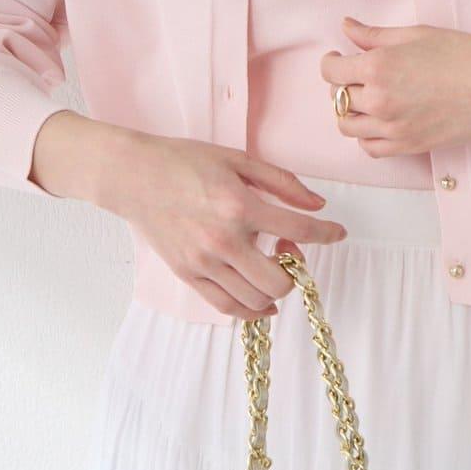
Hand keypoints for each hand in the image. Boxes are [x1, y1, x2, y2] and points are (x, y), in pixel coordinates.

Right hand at [92, 129, 348, 321]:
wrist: (133, 177)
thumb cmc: (184, 161)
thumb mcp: (238, 159)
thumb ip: (282, 182)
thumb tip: (317, 206)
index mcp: (239, 205)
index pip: (299, 230)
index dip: (328, 234)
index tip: (338, 233)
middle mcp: (223, 240)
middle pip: (279, 280)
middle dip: (296, 268)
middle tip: (288, 246)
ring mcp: (204, 262)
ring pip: (256, 299)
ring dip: (275, 288)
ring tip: (269, 264)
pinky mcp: (188, 275)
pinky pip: (227, 306)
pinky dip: (251, 310)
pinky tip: (262, 299)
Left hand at [318, 17, 470, 156]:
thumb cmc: (463, 53)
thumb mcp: (415, 35)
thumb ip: (374, 34)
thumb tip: (346, 27)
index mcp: (378, 66)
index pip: (331, 71)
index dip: (331, 61)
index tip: (339, 57)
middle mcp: (380, 100)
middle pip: (337, 97)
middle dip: (343, 84)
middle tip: (358, 75)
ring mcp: (393, 127)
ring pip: (348, 126)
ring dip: (350, 111)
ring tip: (366, 99)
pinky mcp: (409, 145)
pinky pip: (370, 148)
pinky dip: (367, 135)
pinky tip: (379, 121)